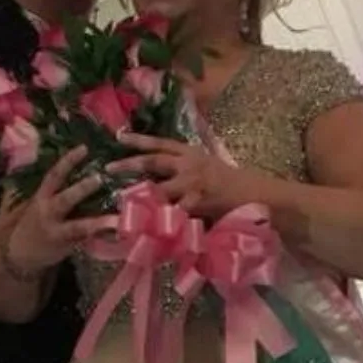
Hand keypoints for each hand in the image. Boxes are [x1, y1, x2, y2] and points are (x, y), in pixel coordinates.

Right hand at [4, 148, 114, 273]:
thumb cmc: (32, 223)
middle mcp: (48, 213)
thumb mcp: (35, 202)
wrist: (18, 254)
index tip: (84, 148)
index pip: (54, 175)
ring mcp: (57, 231)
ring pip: (78, 226)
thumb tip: (61, 162)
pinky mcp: (66, 247)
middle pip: (65, 198)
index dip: (68, 161)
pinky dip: (100, 238)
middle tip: (101, 177)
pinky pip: (85, 242)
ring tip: (116, 219)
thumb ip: (50, 188)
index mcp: (41, 197)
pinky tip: (116, 235)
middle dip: (82, 188)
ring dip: (98, 223)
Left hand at [108, 133, 248, 216]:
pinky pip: (175, 212)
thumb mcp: (205, 164)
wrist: (254, 193)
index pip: (160, 143)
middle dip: (130, 164)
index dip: (139, 140)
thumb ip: (182, 165)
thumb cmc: (227, 180)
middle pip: (154, 161)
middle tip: (108, 168)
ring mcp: (193, 184)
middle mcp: (189, 165)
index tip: (118, 137)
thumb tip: (155, 166)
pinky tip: (146, 225)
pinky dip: (161, 219)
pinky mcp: (199, 204)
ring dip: (140, 195)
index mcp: (190, 153)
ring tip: (120, 200)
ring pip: (161, 189)